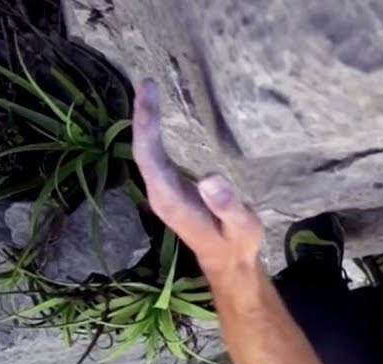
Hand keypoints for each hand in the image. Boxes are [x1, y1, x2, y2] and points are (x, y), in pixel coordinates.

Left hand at [131, 79, 262, 281]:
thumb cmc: (236, 244)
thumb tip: (210, 177)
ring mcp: (162, 191)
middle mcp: (159, 194)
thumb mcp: (240, 226)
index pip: (149, 156)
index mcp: (171, 200)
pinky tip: (159, 117)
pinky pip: (154, 155)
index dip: (146, 124)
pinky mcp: (169, 188)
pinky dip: (154, 132)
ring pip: (145, 151)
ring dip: (146, 121)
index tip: (149, 95)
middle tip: (148, 82)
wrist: (228, 263)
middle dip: (143, 114)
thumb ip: (227, 205)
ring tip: (150, 91)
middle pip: (142, 149)